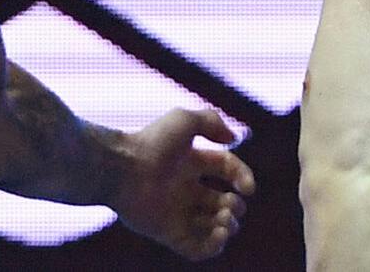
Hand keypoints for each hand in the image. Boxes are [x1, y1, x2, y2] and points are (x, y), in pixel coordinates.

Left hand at [112, 107, 255, 260]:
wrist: (121, 169)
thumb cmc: (152, 143)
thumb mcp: (184, 120)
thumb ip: (211, 121)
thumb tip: (233, 139)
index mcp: (191, 163)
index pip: (227, 170)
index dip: (243, 177)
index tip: (248, 188)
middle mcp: (186, 188)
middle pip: (223, 203)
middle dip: (235, 207)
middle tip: (228, 205)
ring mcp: (177, 213)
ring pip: (213, 228)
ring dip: (227, 227)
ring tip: (222, 220)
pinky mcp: (168, 234)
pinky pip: (197, 249)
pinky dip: (213, 247)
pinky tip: (217, 235)